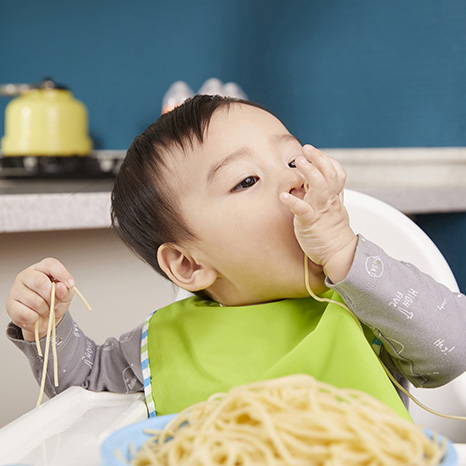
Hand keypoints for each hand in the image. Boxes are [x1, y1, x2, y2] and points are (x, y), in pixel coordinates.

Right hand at [6, 258, 74, 341]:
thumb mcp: (65, 295)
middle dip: (51, 296)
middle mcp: (27, 276)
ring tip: (45, 309)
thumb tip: (61, 287)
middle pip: (40, 282)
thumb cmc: (54, 303)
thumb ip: (66, 291)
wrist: (44, 320)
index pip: (50, 264)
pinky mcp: (10, 305)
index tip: (71, 284)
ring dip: (45, 309)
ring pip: (34, 300)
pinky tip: (36, 315)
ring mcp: (16, 289)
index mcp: (41, 269)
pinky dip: (35, 318)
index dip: (62, 274)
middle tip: (55, 303)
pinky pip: (26, 314)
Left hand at [279, 145, 356, 282]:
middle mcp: (328, 201)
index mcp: (334, 197)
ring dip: (309, 172)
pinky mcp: (310, 223)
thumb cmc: (331, 232)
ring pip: (319, 186)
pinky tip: (283, 196)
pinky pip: (303, 210)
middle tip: (306, 149)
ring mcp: (320, 211)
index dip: (327, 160)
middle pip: (329, 174)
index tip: (313, 151)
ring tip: (298, 162)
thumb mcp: (331, 210)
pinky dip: (293, 202)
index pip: (336, 172)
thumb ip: (324, 195)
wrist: (338, 254)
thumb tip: (312, 180)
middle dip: (318, 159)